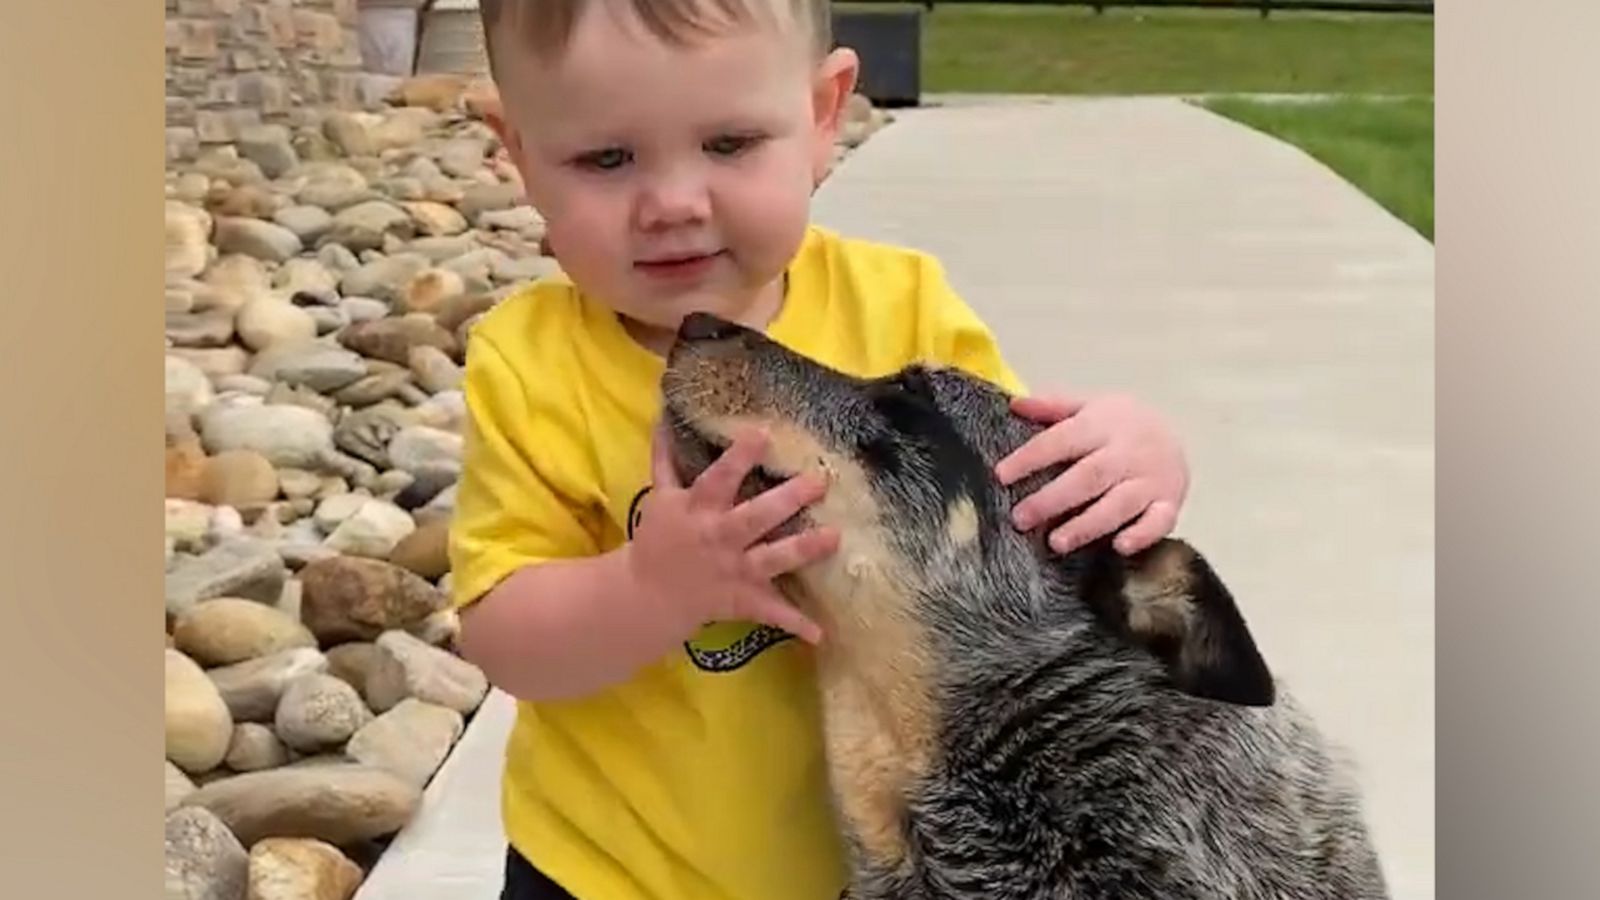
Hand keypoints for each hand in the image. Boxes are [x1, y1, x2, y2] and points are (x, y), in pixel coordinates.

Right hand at [626, 424, 838, 644]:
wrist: (645, 596)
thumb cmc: (658, 539)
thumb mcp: (659, 497)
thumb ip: (666, 460)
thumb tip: (664, 419)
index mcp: (698, 508)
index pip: (719, 478)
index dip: (740, 456)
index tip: (764, 434)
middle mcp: (719, 537)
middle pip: (756, 516)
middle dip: (787, 500)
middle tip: (819, 481)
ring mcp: (734, 570)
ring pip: (773, 558)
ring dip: (804, 549)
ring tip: (836, 536)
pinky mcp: (743, 600)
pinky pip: (771, 612)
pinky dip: (796, 624)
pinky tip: (821, 633)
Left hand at [994, 392, 1188, 555]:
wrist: (1177, 434)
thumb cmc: (1122, 425)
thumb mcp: (1089, 407)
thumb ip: (1052, 407)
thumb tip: (1014, 403)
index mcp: (1102, 426)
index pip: (1062, 440)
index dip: (1031, 458)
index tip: (1001, 475)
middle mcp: (1126, 453)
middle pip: (1089, 476)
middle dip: (1053, 499)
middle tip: (1020, 518)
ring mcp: (1150, 480)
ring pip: (1119, 504)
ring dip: (1088, 524)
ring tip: (1056, 542)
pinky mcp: (1169, 503)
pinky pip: (1159, 521)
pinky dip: (1142, 535)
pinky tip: (1120, 547)